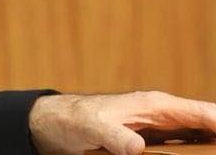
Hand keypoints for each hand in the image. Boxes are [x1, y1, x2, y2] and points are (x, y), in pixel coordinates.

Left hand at [29, 91, 215, 154]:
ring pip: (197, 139)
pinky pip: (182, 148)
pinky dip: (191, 153)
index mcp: (155, 106)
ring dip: (207, 147)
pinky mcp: (152, 143)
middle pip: (207, 126)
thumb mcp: (94, 127)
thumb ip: (116, 136)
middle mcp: (163, 116)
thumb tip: (137, 149)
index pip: (203, 113)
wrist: (55, 124)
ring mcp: (160, 130)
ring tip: (211, 153)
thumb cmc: (74, 119)